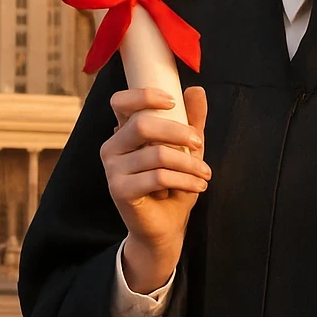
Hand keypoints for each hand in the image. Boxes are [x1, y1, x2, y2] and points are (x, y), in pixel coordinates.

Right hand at [100, 86, 208, 292]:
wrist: (165, 226)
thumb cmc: (173, 183)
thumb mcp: (186, 148)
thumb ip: (190, 119)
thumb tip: (196, 90)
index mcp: (123, 130)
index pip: (121, 101)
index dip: (144, 96)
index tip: (173, 102)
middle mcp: (111, 146)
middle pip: (143, 125)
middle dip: (177, 132)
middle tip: (199, 143)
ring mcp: (112, 169)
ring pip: (156, 154)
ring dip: (188, 163)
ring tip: (205, 173)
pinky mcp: (119, 190)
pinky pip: (157, 177)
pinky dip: (183, 180)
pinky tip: (197, 185)